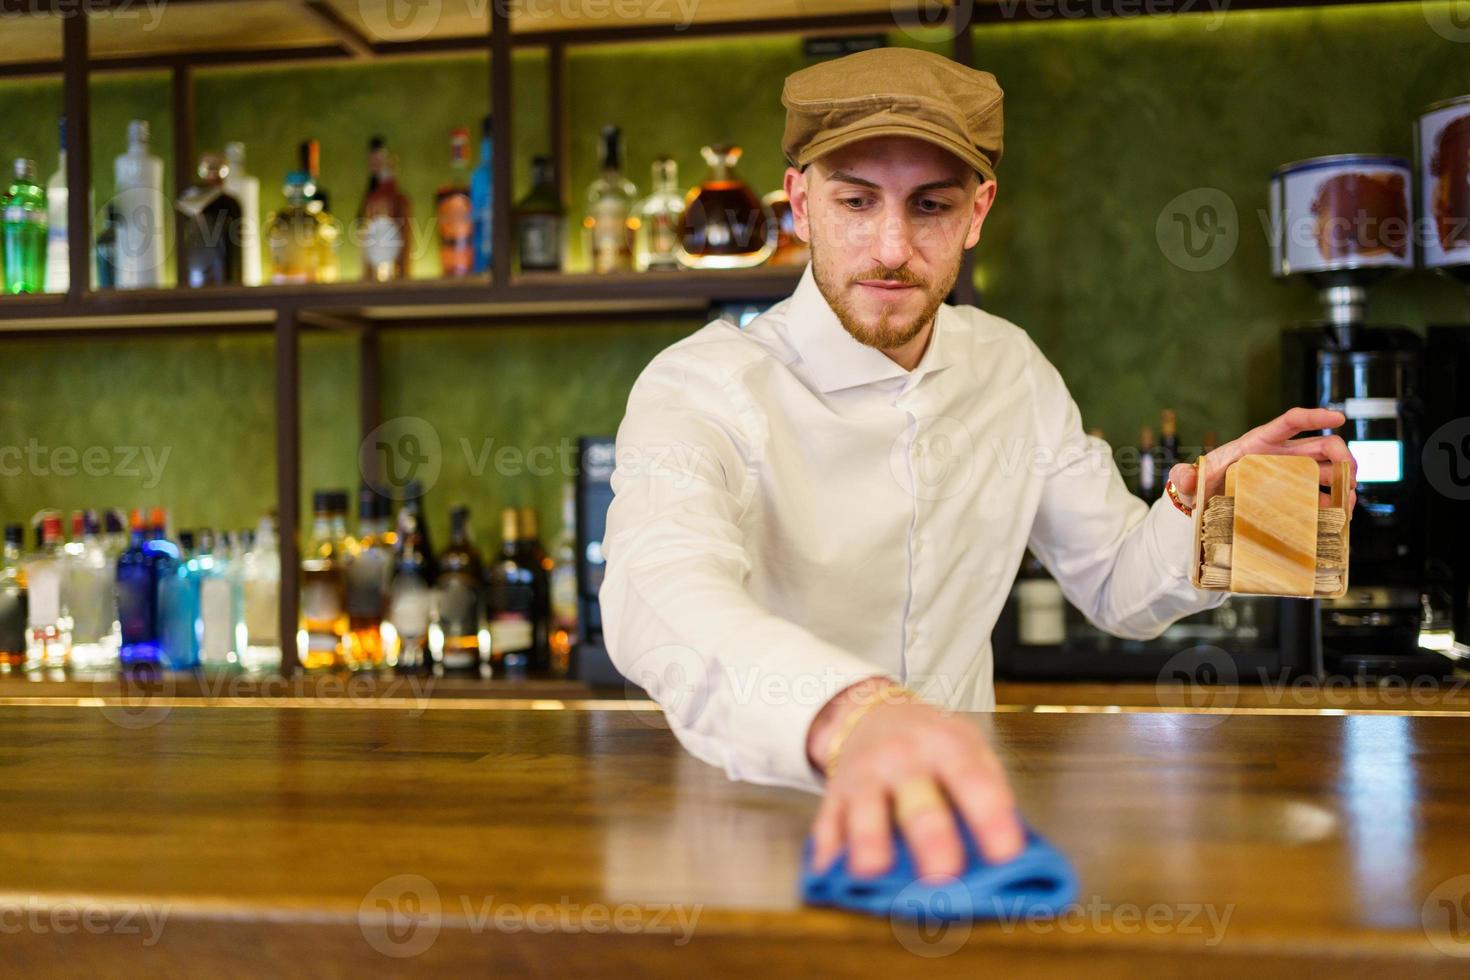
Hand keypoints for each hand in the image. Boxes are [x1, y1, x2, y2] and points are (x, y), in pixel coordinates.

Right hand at [806, 678, 1023, 879]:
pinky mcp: (835, 795)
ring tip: (873, 871)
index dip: (990, 816)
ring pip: (865, 810)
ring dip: (869, 841)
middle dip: (930, 837)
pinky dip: (827, 849)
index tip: (1007, 854)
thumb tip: (1018, 849)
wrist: (871, 712)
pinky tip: (829, 872)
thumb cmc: (930, 742)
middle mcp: (903, 759)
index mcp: (946, 746)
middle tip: (944, 875)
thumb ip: (989, 788)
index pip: (973, 780)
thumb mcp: (968, 746)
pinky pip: (828, 822)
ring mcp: (865, 775)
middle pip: (918, 801)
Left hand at [1167, 407, 1357, 512]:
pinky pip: (1320, 494)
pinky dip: (1333, 501)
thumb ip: (1185, 476)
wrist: (1203, 506)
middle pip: (1320, 445)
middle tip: (1351, 475)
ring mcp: (1289, 474)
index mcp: (1257, 443)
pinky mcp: (1292, 494)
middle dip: (1342, 454)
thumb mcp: (1189, 480)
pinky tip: (1340, 514)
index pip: (1290, 422)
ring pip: (1326, 469)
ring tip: (1349, 500)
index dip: (1315, 416)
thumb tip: (1184, 479)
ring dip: (1343, 481)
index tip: (1338, 416)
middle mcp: (1279, 455)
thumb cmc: (1200, 486)